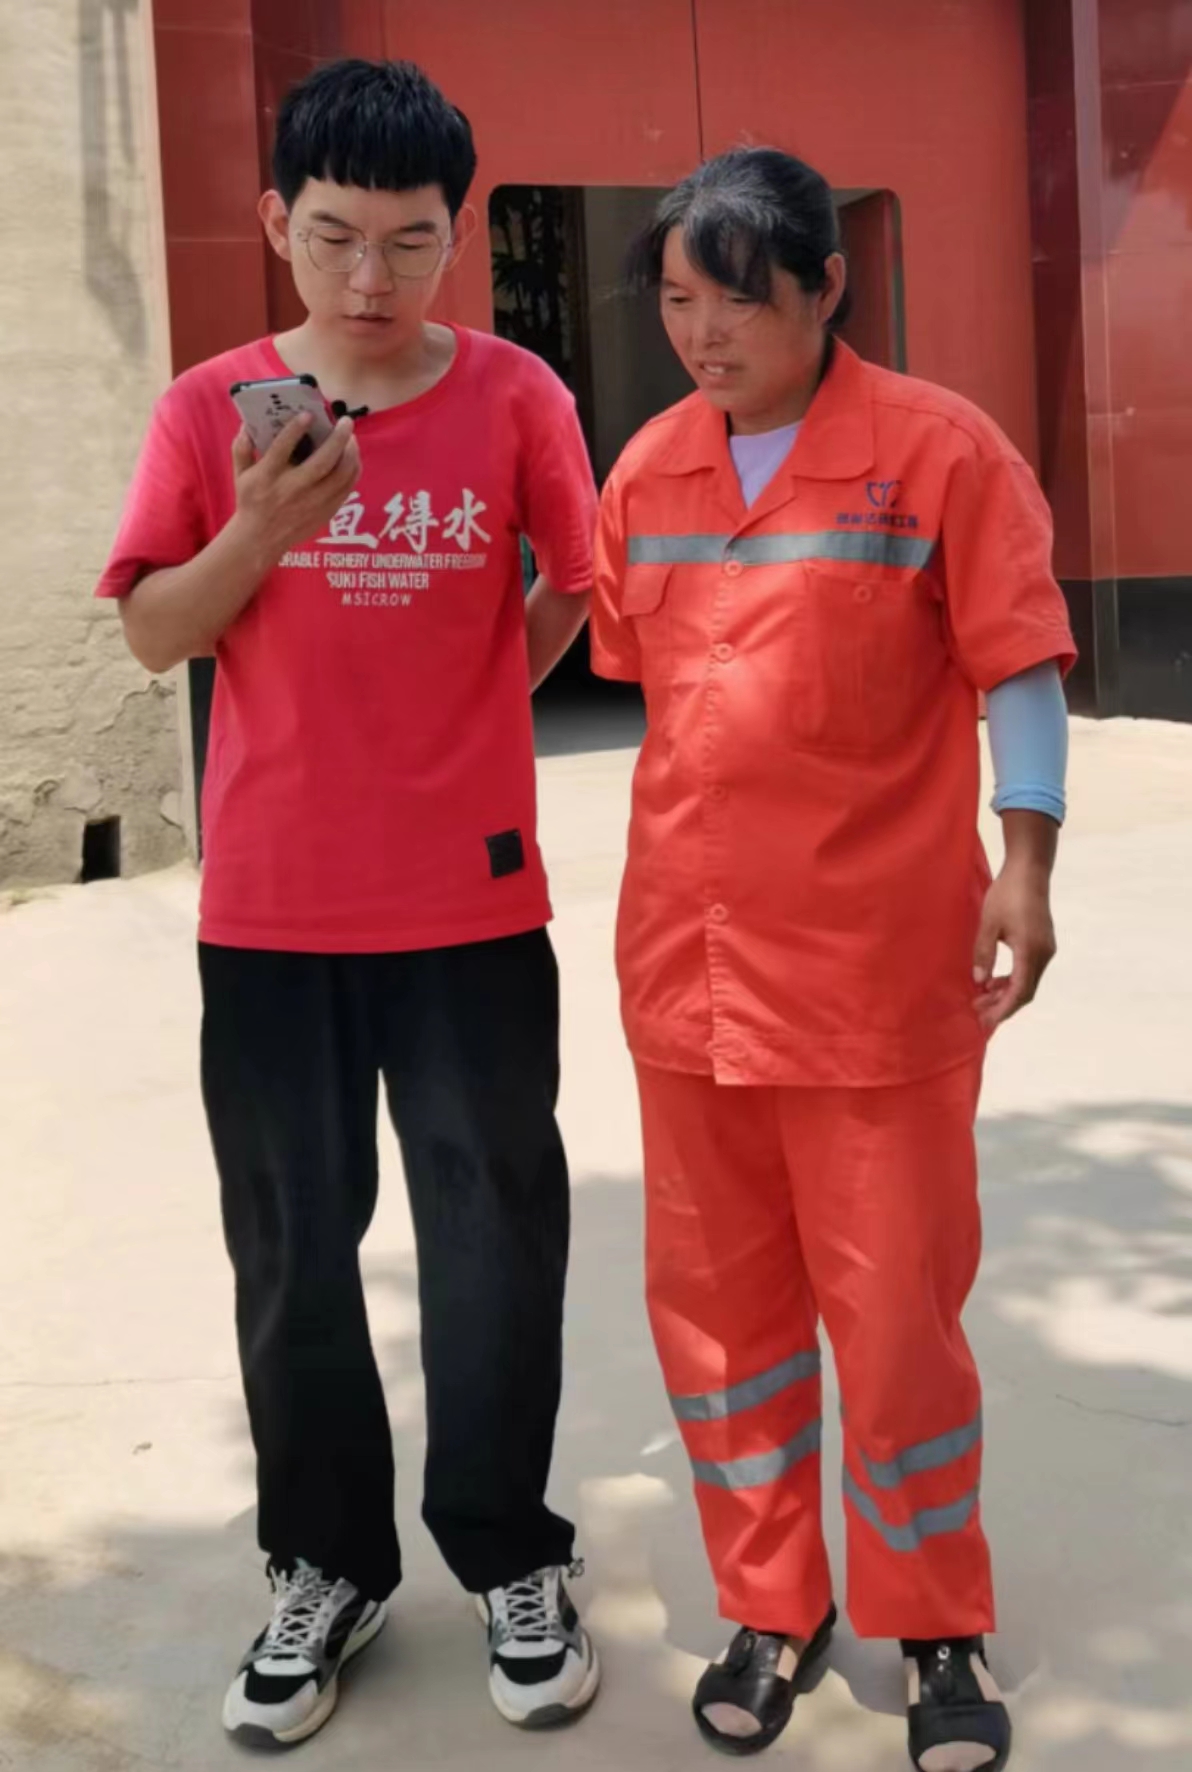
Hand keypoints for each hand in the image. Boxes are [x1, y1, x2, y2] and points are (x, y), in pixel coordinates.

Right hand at [231, 414, 360, 563]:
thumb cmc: (251, 500)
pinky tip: (352, 458)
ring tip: (352, 438)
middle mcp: (293, 489)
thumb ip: (241, 448)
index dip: (295, 430)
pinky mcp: (325, 512)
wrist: (260, 539)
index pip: (282, 449)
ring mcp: (312, 503)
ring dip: (351, 453)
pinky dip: (353, 471)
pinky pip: (346, 489)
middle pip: (323, 462)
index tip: (309, 414)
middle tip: (346, 421)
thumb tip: (247, 423)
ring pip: (341, 476)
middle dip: (338, 439)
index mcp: (268, 476)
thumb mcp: (240, 474)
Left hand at [972, 860, 1056, 1033]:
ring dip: (1006, 992)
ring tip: (981, 996)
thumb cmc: (1007, 893)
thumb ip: (983, 954)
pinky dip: (1012, 979)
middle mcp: (1043, 954)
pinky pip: (1029, 970)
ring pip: (1028, 981)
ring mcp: (1046, 949)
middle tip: (977, 1011)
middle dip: (1002, 1005)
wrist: (1029, 870)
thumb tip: (979, 982)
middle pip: (1026, 991)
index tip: (986, 1021)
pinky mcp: (1043, 943)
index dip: (1003, 1010)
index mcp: (1030, 951)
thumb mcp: (988, 924)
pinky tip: (993, 979)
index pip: (1020, 992)